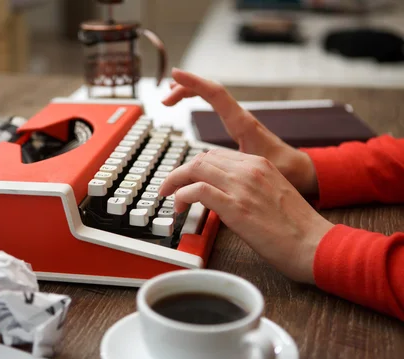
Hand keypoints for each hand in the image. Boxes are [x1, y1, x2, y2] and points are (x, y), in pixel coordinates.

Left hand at [159, 148, 333, 283]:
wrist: (314, 244)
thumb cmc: (296, 228)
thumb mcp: (272, 195)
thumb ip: (247, 188)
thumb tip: (220, 195)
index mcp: (260, 164)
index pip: (215, 155)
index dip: (195, 167)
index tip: (185, 180)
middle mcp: (250, 169)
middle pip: (202, 159)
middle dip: (180, 173)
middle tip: (169, 188)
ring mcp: (242, 187)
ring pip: (196, 169)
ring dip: (176, 183)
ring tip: (170, 199)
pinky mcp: (236, 207)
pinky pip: (198, 190)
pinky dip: (182, 195)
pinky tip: (180, 206)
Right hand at [163, 68, 318, 196]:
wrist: (301, 171)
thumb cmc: (285, 170)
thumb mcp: (257, 169)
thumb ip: (234, 168)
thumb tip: (207, 175)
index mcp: (242, 124)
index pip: (215, 93)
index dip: (193, 83)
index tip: (175, 75)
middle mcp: (240, 118)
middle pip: (209, 91)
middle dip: (185, 89)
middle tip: (165, 98)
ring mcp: (239, 121)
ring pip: (211, 98)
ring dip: (190, 94)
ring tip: (170, 98)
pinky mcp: (238, 128)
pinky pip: (215, 108)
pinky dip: (199, 103)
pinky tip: (189, 110)